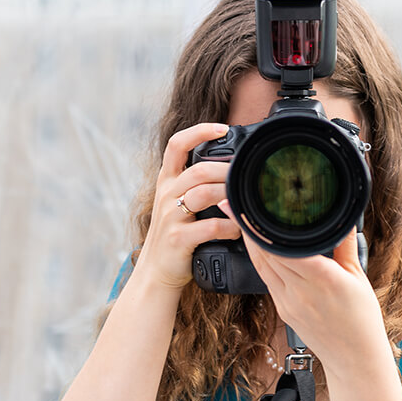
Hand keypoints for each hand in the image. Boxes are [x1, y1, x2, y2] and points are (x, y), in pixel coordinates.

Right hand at [136, 123, 242, 289]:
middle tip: (244, 178)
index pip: (176, 144)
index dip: (199, 131)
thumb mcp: (178, 203)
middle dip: (226, 171)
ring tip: (242, 202)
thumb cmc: (176, 234)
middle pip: (198, 170)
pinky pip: (210, 227)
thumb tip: (232, 167)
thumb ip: (197, 184)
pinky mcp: (178, 238)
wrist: (157, 271)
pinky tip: (237, 230)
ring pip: (203, 194)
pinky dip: (229, 227)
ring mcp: (170, 217)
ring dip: (228, 196)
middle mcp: (167, 194)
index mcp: (168, 181)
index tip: (222, 128)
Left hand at [220, 200, 390, 376]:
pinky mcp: (282, 310)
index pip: (285, 249)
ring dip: (249, 243)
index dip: (265, 229)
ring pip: (261, 266)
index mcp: (323, 280)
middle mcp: (301, 291)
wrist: (354, 358)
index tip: (255, 209)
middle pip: (266, 254)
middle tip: (239, 205)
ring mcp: (288, 303)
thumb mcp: (358, 276)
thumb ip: (345, 245)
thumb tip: (344, 217)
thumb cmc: (361, 319)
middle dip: (250, 229)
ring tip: (240, 220)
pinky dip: (260, 260)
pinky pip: (266, 279)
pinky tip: (257, 246)